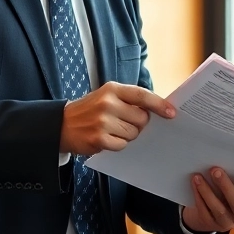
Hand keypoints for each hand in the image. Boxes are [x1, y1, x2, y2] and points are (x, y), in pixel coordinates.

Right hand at [60, 83, 174, 156]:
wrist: (61, 125)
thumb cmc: (90, 110)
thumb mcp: (107, 96)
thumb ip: (129, 100)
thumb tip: (158, 110)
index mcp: (112, 89)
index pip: (142, 95)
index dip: (159, 104)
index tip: (172, 113)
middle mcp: (108, 103)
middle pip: (142, 119)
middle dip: (138, 124)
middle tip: (124, 122)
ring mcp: (102, 121)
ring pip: (134, 134)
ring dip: (128, 135)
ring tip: (112, 130)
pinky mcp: (99, 139)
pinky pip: (122, 145)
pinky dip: (118, 144)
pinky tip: (106, 138)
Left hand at [182, 168, 233, 232]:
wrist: (212, 211)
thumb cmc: (231, 191)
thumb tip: (232, 155)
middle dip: (226, 187)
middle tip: (216, 170)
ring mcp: (227, 222)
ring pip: (218, 209)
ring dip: (207, 191)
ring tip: (198, 176)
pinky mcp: (211, 223)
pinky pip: (204, 211)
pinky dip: (198, 196)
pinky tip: (194, 183)